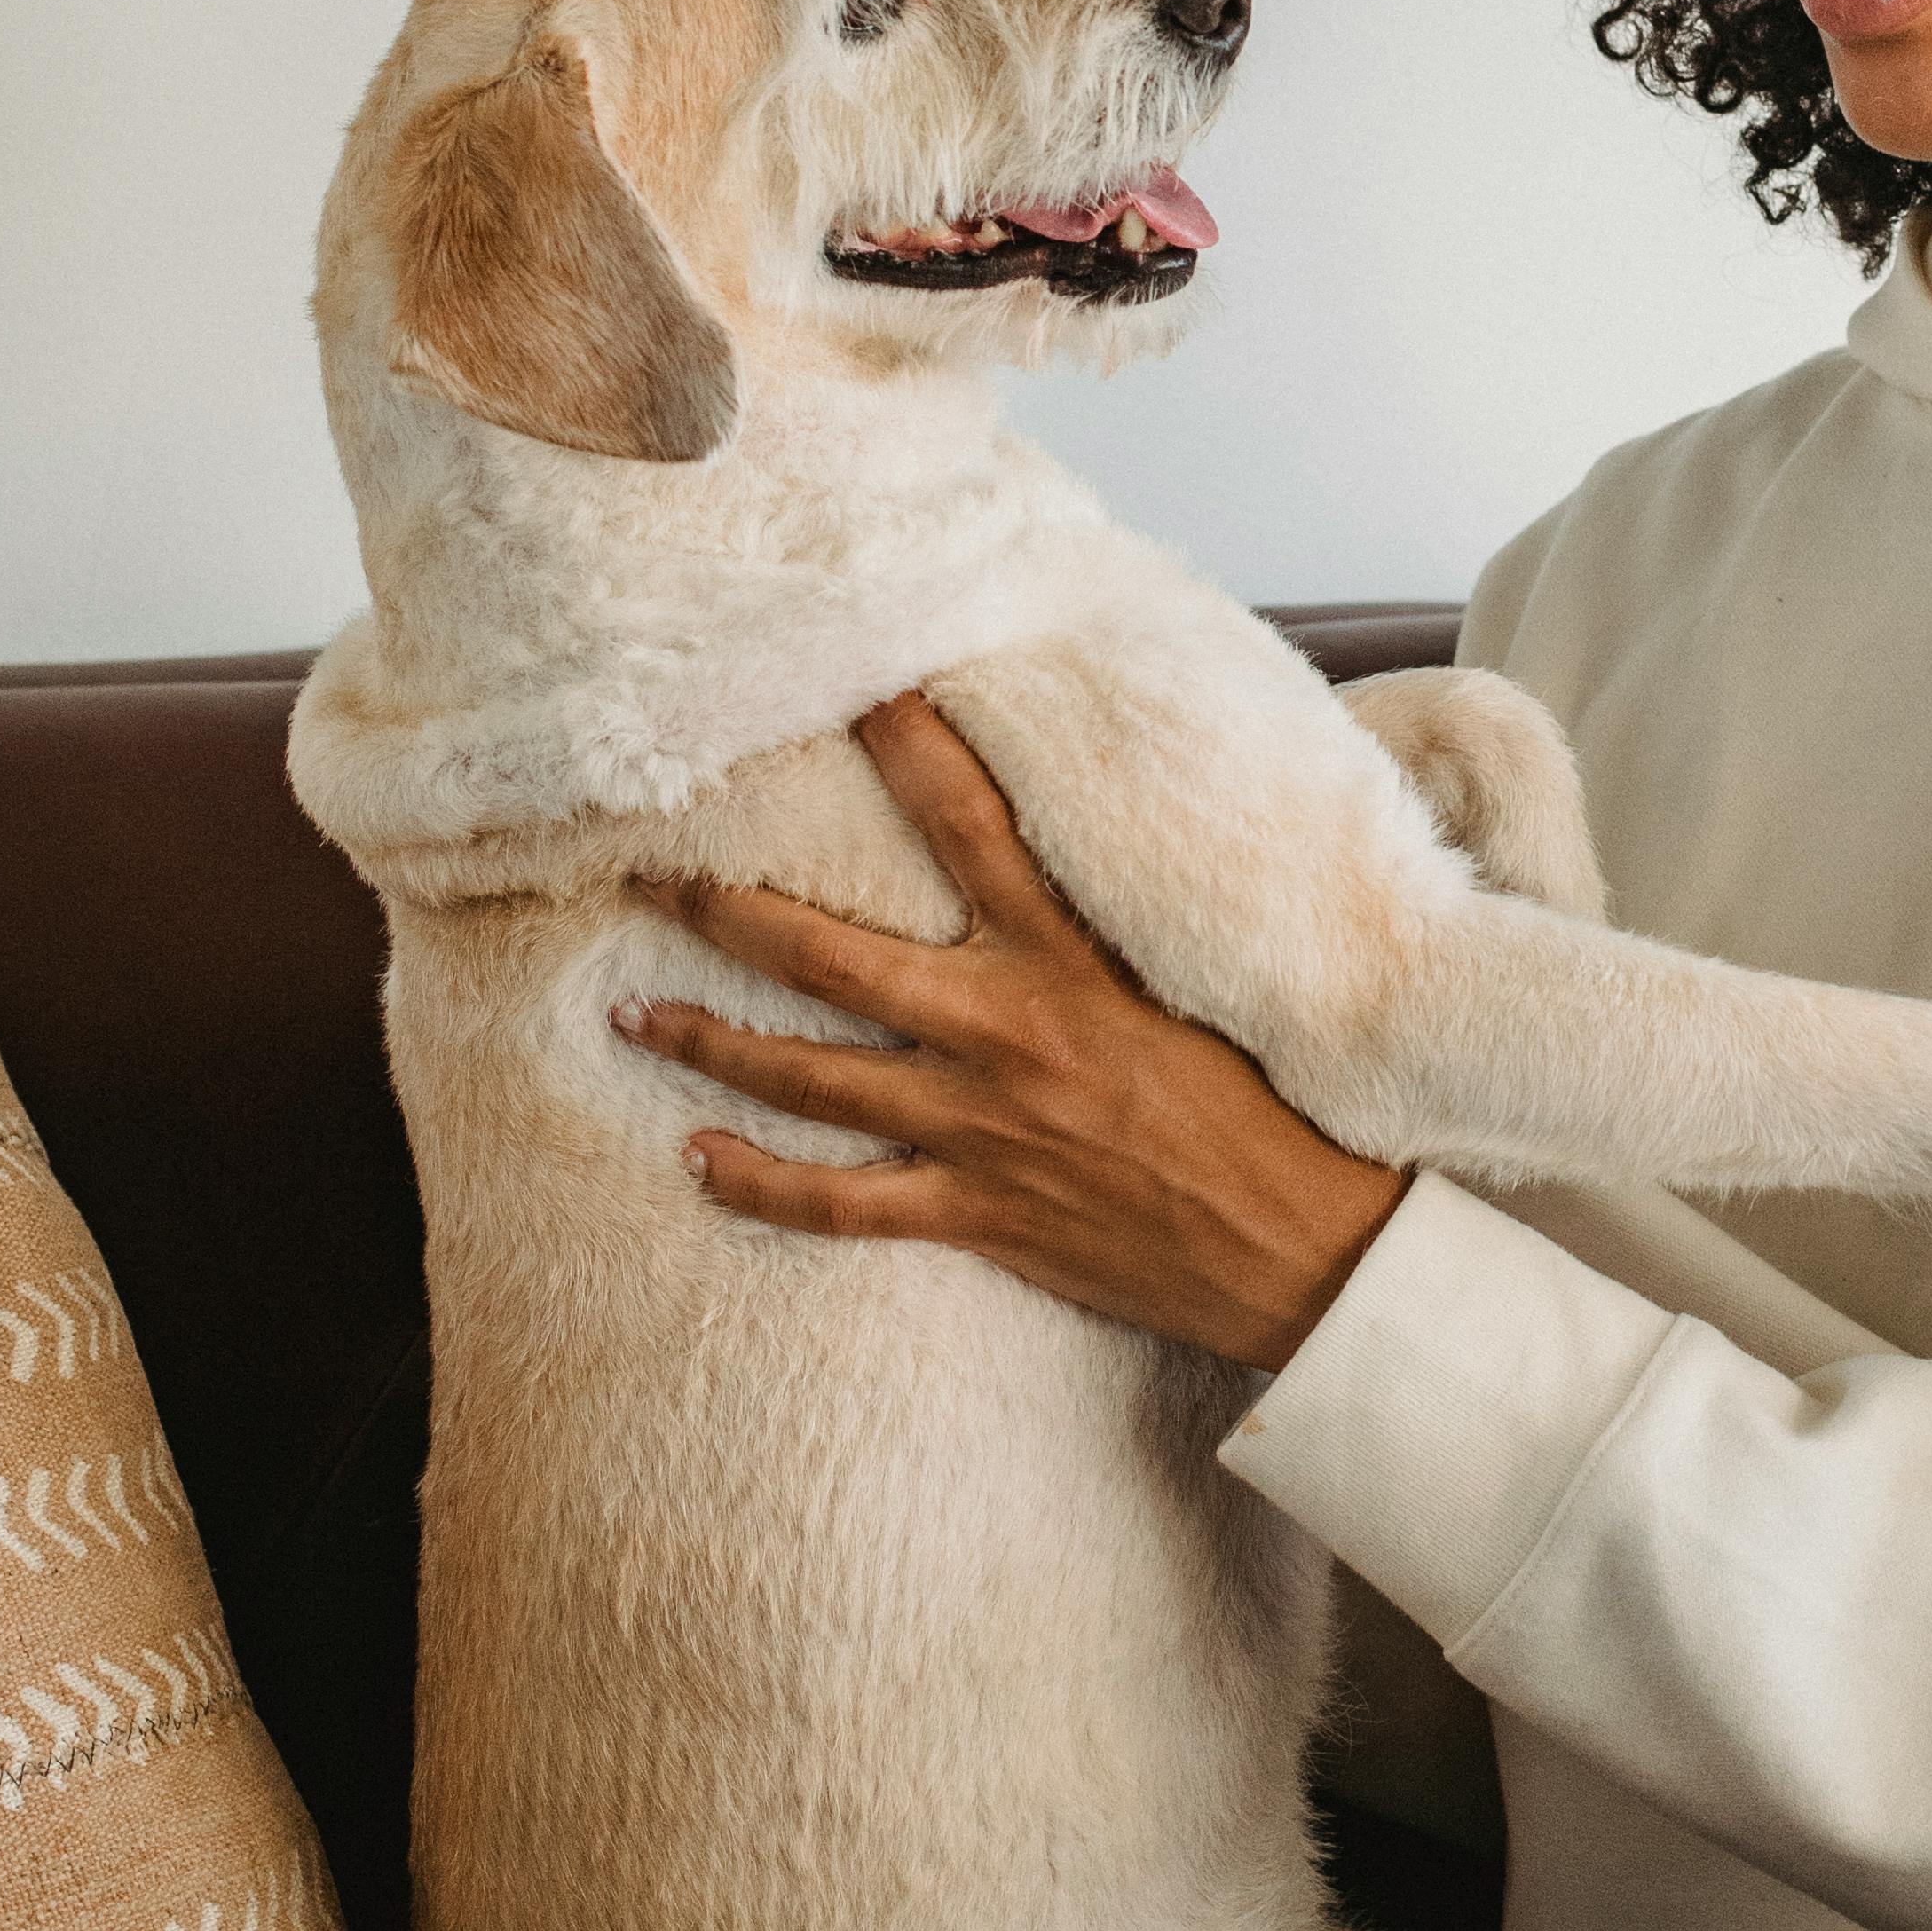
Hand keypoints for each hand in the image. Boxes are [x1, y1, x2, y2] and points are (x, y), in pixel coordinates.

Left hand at [617, 690, 1408, 1366]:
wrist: (1298, 1245)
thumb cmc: (1268, 1104)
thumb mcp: (1205, 975)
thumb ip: (1132, 911)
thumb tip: (1110, 828)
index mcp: (1069, 956)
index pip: (970, 821)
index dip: (906, 747)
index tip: (848, 685)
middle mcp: (1005, 1030)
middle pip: (827, 956)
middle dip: (723, 912)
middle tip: (645, 877)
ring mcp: (979, 1128)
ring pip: (806, 1077)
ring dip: (707, 1044)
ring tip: (633, 1014)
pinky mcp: (976, 1213)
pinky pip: (836, 1205)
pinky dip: (757, 1186)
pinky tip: (698, 1163)